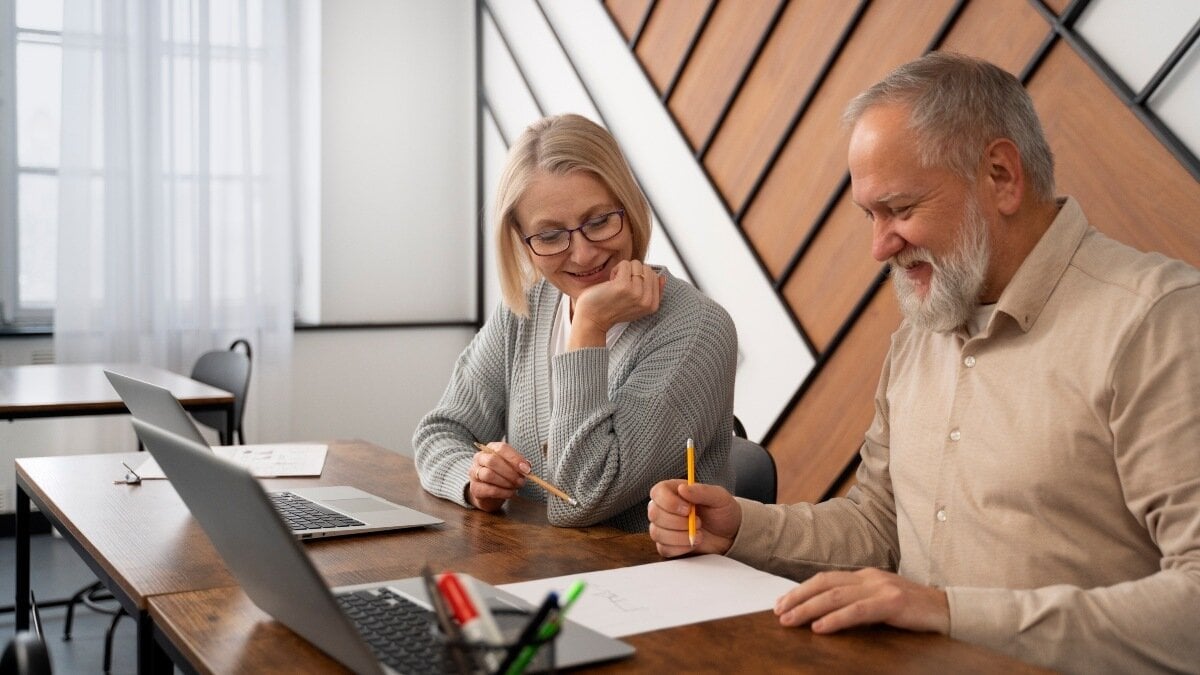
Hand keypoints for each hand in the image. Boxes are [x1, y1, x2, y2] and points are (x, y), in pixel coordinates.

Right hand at [466, 442, 529, 511]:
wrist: (488, 492)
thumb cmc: (502, 475)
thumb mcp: (512, 466)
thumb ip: (519, 465)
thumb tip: (526, 468)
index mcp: (490, 448)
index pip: (501, 448)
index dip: (515, 458)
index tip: (526, 469)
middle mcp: (479, 458)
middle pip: (492, 461)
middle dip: (510, 472)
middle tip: (521, 481)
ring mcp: (474, 473)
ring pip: (489, 475)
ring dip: (506, 482)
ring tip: (516, 487)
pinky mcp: (475, 488)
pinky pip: (490, 489)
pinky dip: (503, 492)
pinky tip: (511, 493)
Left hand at [569, 260, 664, 348]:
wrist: (592, 319)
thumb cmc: (612, 310)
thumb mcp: (637, 305)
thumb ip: (652, 293)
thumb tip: (662, 277)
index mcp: (653, 305)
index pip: (655, 277)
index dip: (640, 278)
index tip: (629, 290)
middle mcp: (647, 300)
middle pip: (647, 268)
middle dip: (633, 272)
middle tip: (622, 286)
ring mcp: (636, 293)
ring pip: (637, 264)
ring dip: (624, 271)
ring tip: (616, 284)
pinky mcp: (623, 286)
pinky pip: (625, 264)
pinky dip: (616, 269)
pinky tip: (610, 281)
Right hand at [647, 479, 740, 556]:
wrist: (729, 534)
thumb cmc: (722, 511)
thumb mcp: (719, 497)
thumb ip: (701, 491)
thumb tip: (683, 488)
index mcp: (673, 491)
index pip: (658, 492)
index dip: (669, 502)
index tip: (688, 509)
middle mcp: (664, 508)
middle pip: (654, 514)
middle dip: (677, 522)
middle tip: (698, 523)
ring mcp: (663, 527)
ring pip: (657, 533)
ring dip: (680, 536)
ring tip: (699, 534)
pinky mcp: (667, 544)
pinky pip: (664, 548)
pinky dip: (680, 548)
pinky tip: (693, 543)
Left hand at [774, 568, 948, 633]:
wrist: (950, 611)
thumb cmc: (914, 611)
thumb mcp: (881, 604)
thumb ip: (857, 605)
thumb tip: (824, 616)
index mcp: (865, 576)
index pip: (825, 579)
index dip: (801, 590)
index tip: (781, 603)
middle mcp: (870, 577)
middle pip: (824, 583)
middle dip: (797, 598)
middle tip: (778, 612)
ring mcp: (882, 587)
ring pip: (835, 596)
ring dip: (809, 609)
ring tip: (790, 621)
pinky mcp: (893, 602)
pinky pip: (858, 611)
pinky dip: (836, 619)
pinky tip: (820, 628)